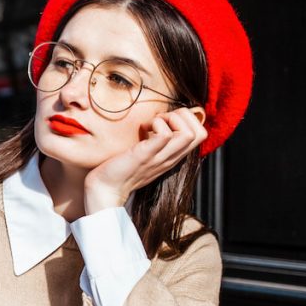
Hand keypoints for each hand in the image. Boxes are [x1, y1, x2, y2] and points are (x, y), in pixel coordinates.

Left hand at [84, 107, 206, 212]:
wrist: (105, 189)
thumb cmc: (121, 168)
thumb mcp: (145, 153)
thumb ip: (156, 141)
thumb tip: (160, 120)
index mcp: (172, 157)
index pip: (201, 134)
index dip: (187, 119)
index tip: (165, 120)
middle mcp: (170, 158)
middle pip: (201, 132)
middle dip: (183, 115)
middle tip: (160, 119)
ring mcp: (160, 158)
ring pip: (189, 133)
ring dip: (171, 118)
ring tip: (152, 123)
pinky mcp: (145, 156)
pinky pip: (165, 135)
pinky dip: (156, 124)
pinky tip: (142, 128)